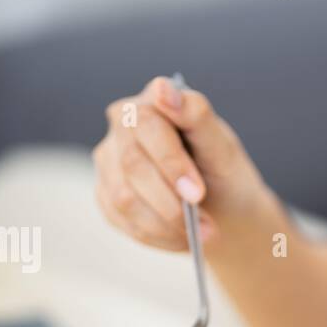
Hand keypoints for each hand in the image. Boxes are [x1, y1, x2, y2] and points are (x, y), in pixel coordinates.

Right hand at [93, 76, 264, 250]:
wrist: (220, 207)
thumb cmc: (222, 169)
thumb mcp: (221, 146)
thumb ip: (196, 115)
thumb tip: (163, 88)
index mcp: (152, 102)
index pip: (146, 124)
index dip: (171, 163)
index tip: (198, 194)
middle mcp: (122, 126)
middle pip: (133, 165)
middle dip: (172, 203)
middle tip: (207, 228)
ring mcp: (109, 160)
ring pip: (123, 198)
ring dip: (166, 226)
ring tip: (201, 236)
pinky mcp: (105, 192)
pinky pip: (121, 220)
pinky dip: (157, 236)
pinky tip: (181, 238)